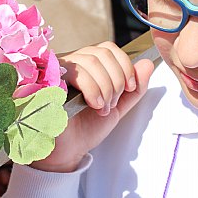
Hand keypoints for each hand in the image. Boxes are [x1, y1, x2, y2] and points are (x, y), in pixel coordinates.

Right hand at [31, 42, 153, 172]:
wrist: (69, 149)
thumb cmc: (88, 127)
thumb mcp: (118, 106)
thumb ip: (134, 88)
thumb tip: (148, 64)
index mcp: (87, 64)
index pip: (108, 48)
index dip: (124, 65)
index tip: (130, 88)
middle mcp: (72, 62)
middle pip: (102, 53)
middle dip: (116, 80)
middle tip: (112, 104)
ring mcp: (59, 68)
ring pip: (91, 61)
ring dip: (105, 87)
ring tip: (102, 108)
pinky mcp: (50, 79)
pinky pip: (77, 72)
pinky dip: (93, 89)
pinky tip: (94, 105)